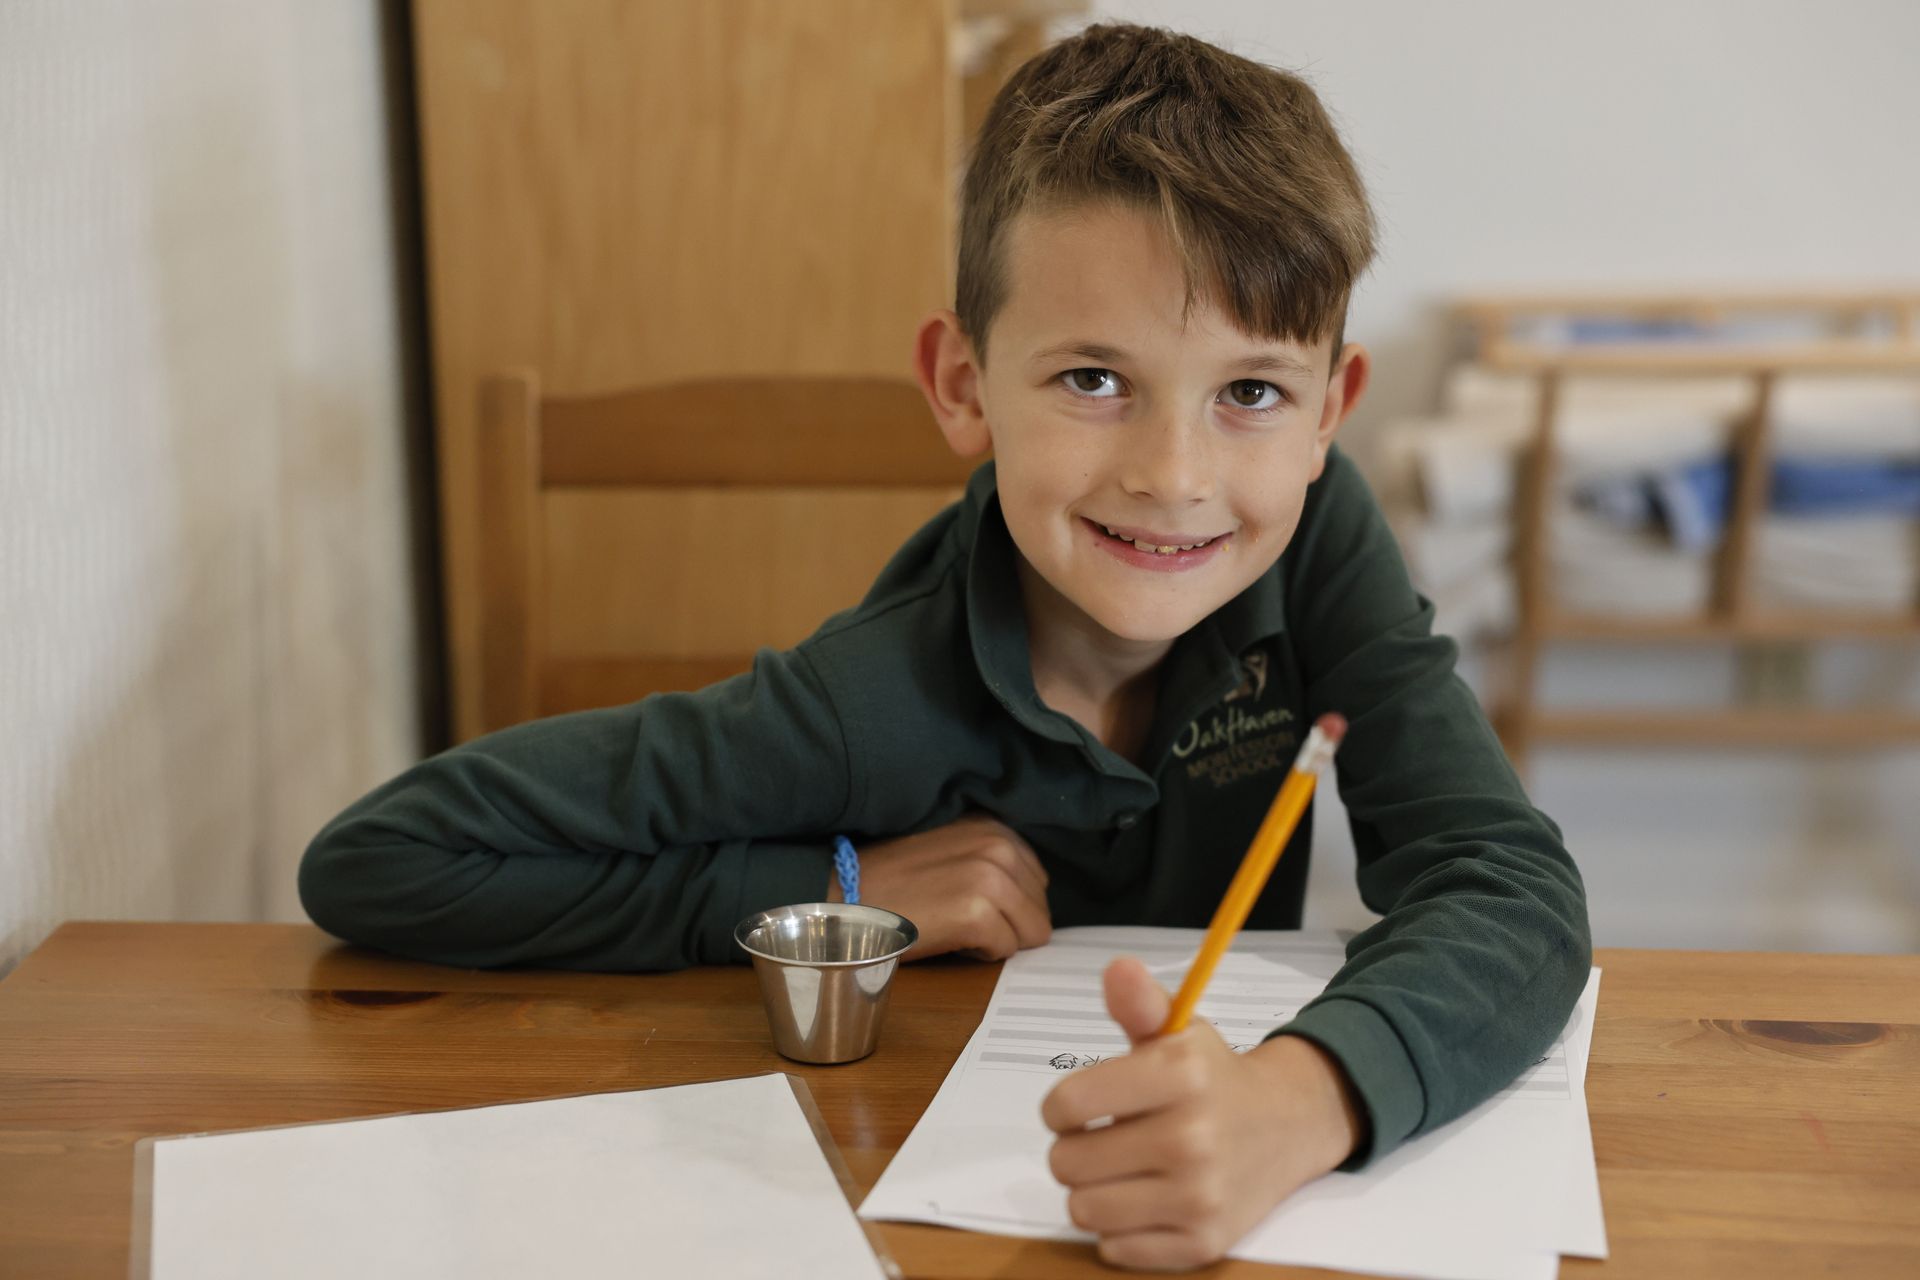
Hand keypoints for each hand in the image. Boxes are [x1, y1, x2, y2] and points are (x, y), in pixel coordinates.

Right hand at [829, 815, 1050, 960]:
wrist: (851, 899)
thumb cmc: (897, 882)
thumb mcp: (953, 852)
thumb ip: (994, 862)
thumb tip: (1032, 899)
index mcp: (995, 827)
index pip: (1038, 882)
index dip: (1009, 905)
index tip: (968, 903)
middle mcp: (999, 845)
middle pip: (1040, 909)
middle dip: (1008, 923)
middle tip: (958, 916)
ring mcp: (990, 877)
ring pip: (1032, 932)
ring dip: (997, 939)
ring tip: (954, 925)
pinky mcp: (978, 911)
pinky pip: (1006, 950)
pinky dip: (980, 954)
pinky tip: (948, 937)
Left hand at [1040, 957, 1364, 1270]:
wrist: (1288, 1125)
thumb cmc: (1214, 1077)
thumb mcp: (1180, 1030)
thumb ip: (1140, 1004)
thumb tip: (1118, 968)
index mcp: (1180, 1075)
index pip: (1067, 1104)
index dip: (1060, 1107)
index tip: (1079, 1106)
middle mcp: (1192, 1137)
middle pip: (1066, 1162)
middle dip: (1075, 1149)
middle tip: (1106, 1138)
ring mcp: (1199, 1196)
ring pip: (1084, 1209)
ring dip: (1094, 1191)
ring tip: (1122, 1170)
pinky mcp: (1203, 1243)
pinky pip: (1116, 1250)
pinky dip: (1121, 1231)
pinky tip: (1145, 1201)